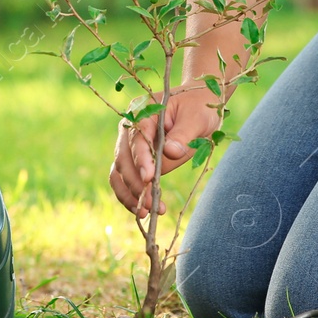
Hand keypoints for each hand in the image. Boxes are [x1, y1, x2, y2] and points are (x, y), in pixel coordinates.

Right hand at [109, 86, 220, 218]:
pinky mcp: (136, 158)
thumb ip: (183, 134)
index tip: (149, 179)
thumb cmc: (199, 107)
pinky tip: (143, 210)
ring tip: (145, 212)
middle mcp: (130, 127)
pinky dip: (130, 194)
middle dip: (135, 183)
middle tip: (150, 205)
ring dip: (129, 193)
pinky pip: (125, 178)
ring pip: (119, 171)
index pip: (137, 139)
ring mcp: (130, 144)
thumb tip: (170, 152)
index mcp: (142, 112)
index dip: (142, 160)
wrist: (198, 105)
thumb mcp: (197, 117)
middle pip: (123, 158)